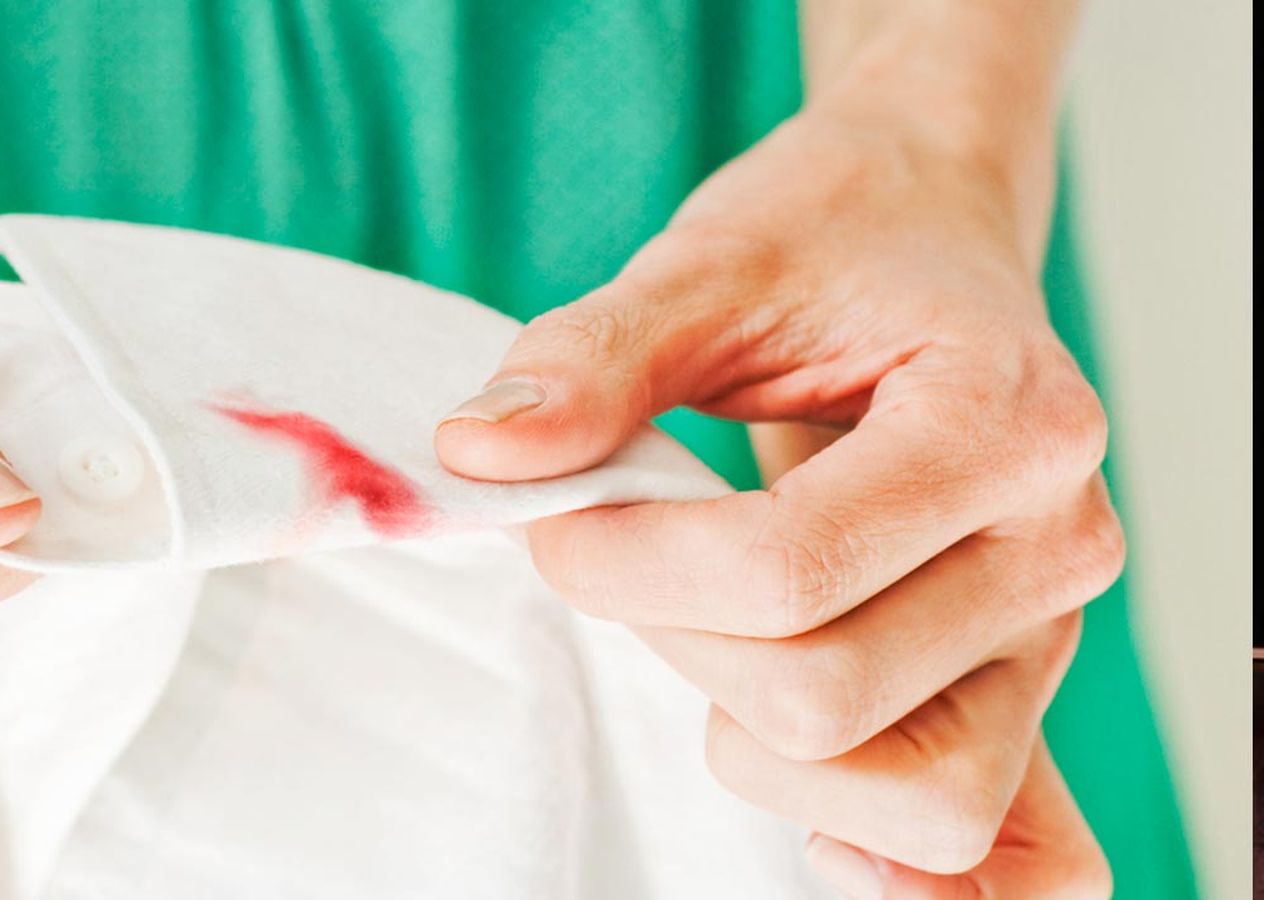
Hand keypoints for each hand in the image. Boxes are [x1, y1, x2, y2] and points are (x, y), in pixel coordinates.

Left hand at [434, 104, 1121, 884]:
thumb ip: (594, 359)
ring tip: (711, 641)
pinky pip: (1005, 845)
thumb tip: (481, 457)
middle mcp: (1051, 543)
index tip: (557, 520)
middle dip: (677, 644)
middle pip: (830, 696)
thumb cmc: (834, 238)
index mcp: (1001, 422)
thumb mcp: (709, 265)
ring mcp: (1045, 632)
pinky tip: (816, 833)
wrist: (928, 227)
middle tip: (624, 560)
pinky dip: (909, 871)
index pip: (788, 571)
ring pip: (917, 798)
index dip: (629, 569)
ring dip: (765, 750)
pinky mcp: (1014, 687)